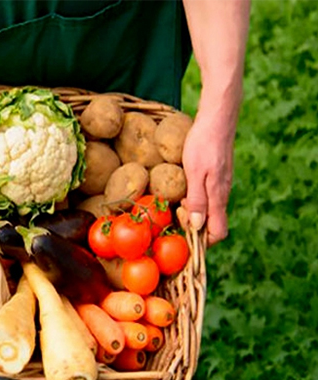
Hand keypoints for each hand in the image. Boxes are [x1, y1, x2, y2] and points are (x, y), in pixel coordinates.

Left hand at [181, 112, 234, 245]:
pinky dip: (195, 200)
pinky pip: (208, 197)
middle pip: (213, 224)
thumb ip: (197, 200)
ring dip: (193, 213)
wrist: (217, 118)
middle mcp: (223, 194)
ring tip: (176, 203)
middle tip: (176, 214)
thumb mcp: (195, 172)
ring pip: (210, 210)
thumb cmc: (203, 143)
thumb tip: (196, 226)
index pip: (218, 233)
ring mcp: (222, 185)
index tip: (184, 234)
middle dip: (194, 227)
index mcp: (218, 197)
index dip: (202, 242)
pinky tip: (182, 190)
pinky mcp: (218, 176)